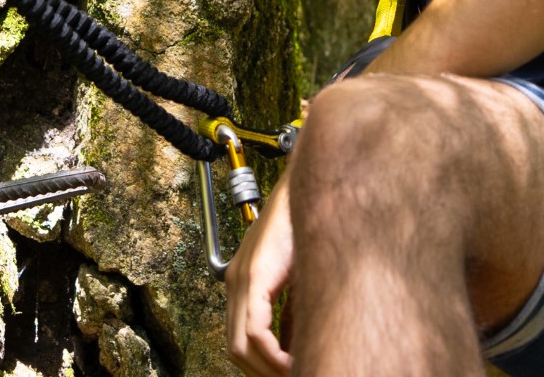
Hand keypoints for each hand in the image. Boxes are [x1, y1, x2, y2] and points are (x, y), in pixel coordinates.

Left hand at [225, 174, 294, 375]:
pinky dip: (271, 354)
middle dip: (263, 373)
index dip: (261, 368)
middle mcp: (235, 282)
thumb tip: (295, 348)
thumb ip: (290, 312)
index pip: (241, 342)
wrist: (308, 186)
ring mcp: (241, 278)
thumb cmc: (308, 223)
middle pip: (236, 350)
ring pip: (240, 346)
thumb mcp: (297, 280)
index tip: (286, 374)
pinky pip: (253, 330)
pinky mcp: (254, 274)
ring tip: (295, 372)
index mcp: (243, 282)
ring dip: (267, 369)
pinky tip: (291, 361)